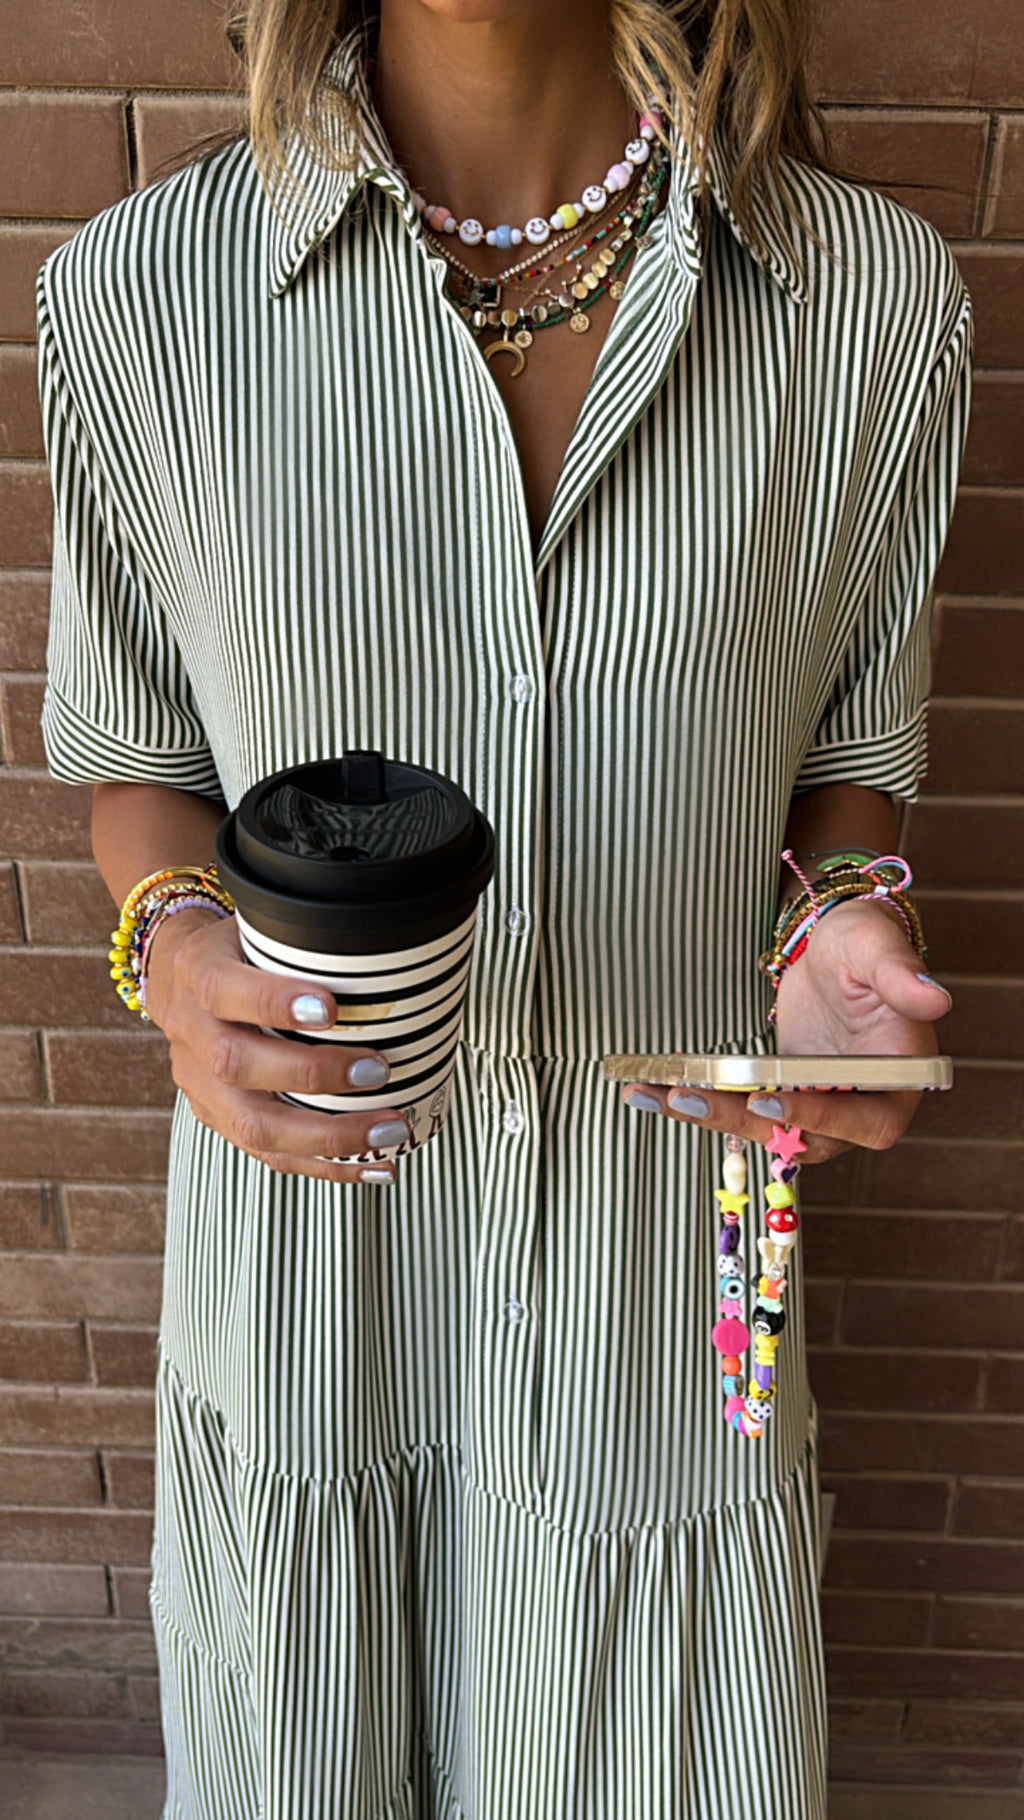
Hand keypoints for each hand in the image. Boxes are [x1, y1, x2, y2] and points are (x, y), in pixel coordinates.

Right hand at [144, 907, 401, 1185]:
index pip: (223, 990)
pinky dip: (326, 1165)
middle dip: (312, 1075)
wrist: (178, 977)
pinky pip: (269, 1154)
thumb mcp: (256, 924)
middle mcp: (190, 1033)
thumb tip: (385, 946)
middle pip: (236, 1065)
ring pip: (252, 1125)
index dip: (273, 1002)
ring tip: (390, 1131)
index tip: (331, 1008)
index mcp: (196, 973)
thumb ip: (303, 939)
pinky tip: (372, 1165)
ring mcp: (199, 1084)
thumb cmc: (238, 950)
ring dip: (329, 1136)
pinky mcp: (216, 1118)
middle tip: (377, 1071)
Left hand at [620, 899, 951, 1163]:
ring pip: (763, 1127)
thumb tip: (937, 998)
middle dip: (740, 1120)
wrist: (833, 940)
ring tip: (653, 1094)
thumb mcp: (880, 948)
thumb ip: (903, 975)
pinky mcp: (781, 1093)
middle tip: (687, 1096)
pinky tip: (657, 1087)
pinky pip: (742, 1107)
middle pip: (804, 1135)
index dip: (818, 1115)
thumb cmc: (864, 940)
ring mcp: (817, 1104)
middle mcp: (860, 1104)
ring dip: (708, 1115)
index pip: (866, 1118)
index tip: (768, 1098)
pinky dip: (702, 1098)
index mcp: (899, 1080)